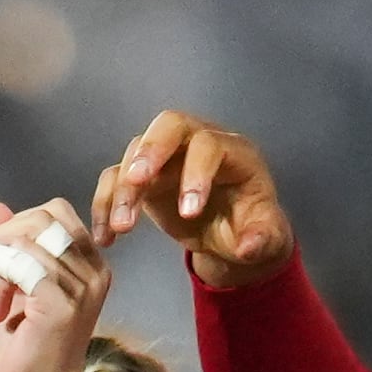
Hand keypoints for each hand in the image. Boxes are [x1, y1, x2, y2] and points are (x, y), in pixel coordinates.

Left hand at [0, 196, 115, 371]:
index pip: (55, 212)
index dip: (17, 225)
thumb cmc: (29, 345)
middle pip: (45, 217)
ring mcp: (82, 287)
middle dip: (5, 235)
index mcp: (90, 263)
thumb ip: (10, 245)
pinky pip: (23, 266)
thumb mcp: (17, 284)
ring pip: (29, 241)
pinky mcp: (62, 304)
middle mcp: (94, 271)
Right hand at [90, 111, 295, 288]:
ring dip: (123, 187)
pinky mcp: (144, 176)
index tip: (188, 213)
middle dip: (150, 150)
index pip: (210, 145)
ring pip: (136, 152)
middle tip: (136, 181)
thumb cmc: (250, 226)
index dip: (196, 173)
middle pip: (171, 125)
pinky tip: (105, 236)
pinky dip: (105, 203)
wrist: (232, 232)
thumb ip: (262, 239)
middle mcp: (198, 143)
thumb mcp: (266, 237)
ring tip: (122, 227)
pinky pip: (115, 178)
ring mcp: (167, 156)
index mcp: (234, 152)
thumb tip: (247, 247)